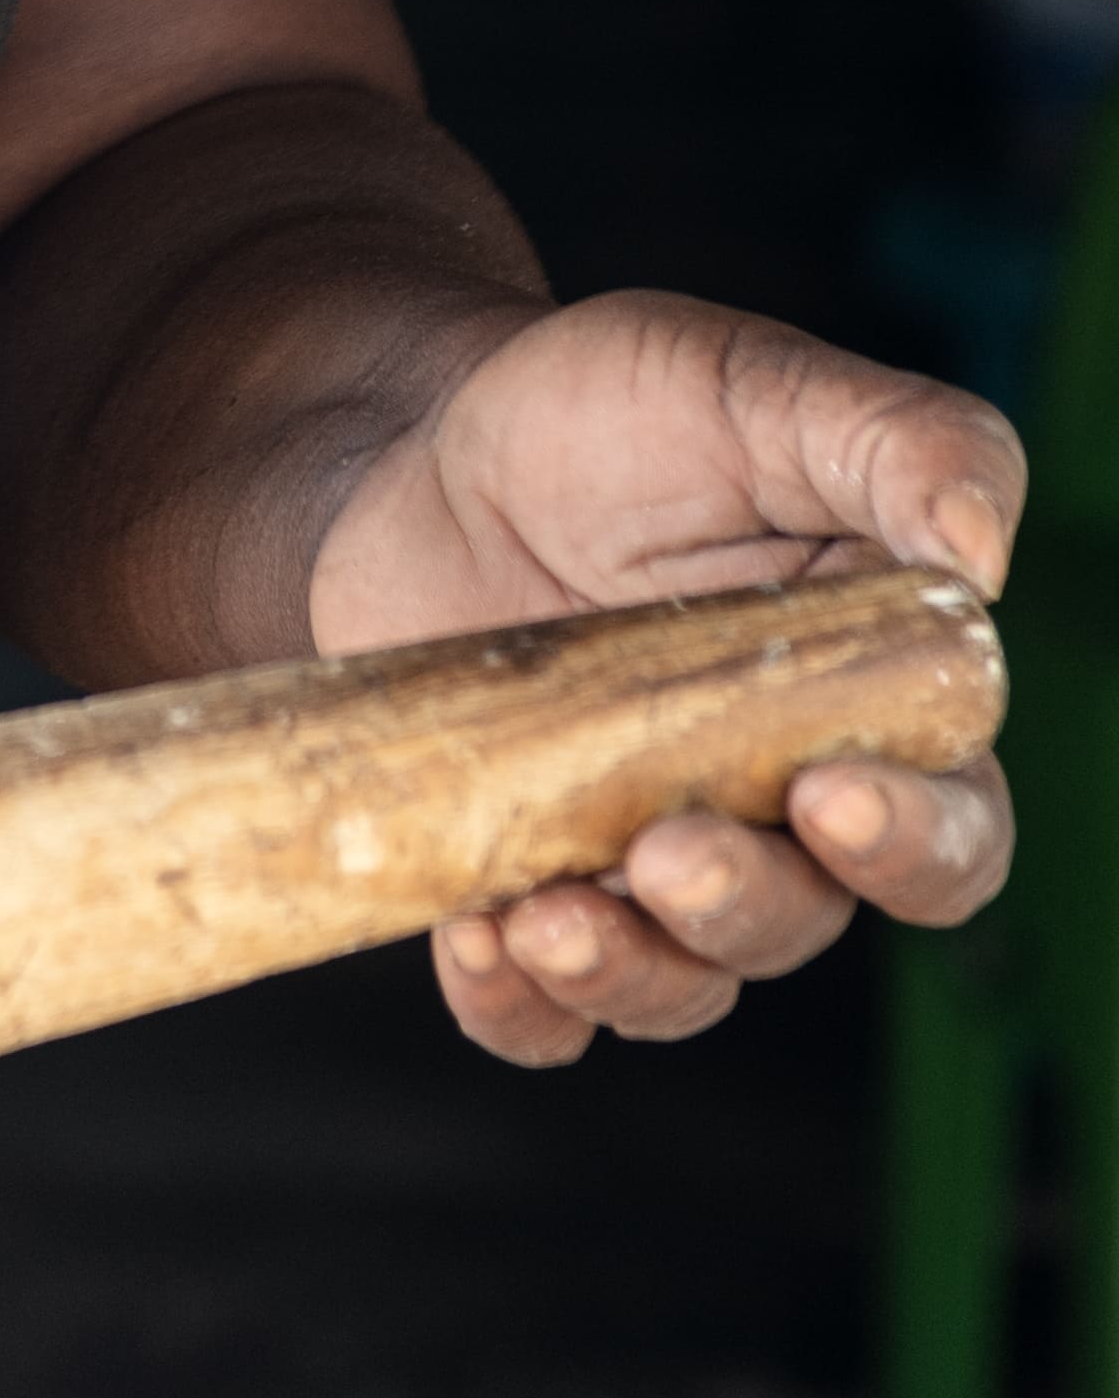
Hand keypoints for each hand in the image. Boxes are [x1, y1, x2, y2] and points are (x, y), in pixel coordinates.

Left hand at [307, 288, 1022, 1069]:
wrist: (411, 443)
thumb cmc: (606, 412)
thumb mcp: (751, 385)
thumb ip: (897, 441)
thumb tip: (986, 548)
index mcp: (871, 705)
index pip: (947, 824)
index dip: (911, 839)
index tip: (829, 795)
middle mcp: (773, 810)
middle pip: (806, 919)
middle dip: (746, 906)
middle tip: (669, 855)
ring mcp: (644, 861)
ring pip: (680, 984)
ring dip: (625, 972)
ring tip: (544, 916)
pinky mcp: (522, 888)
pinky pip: (539, 1011)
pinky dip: (519, 1007)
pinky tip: (476, 943)